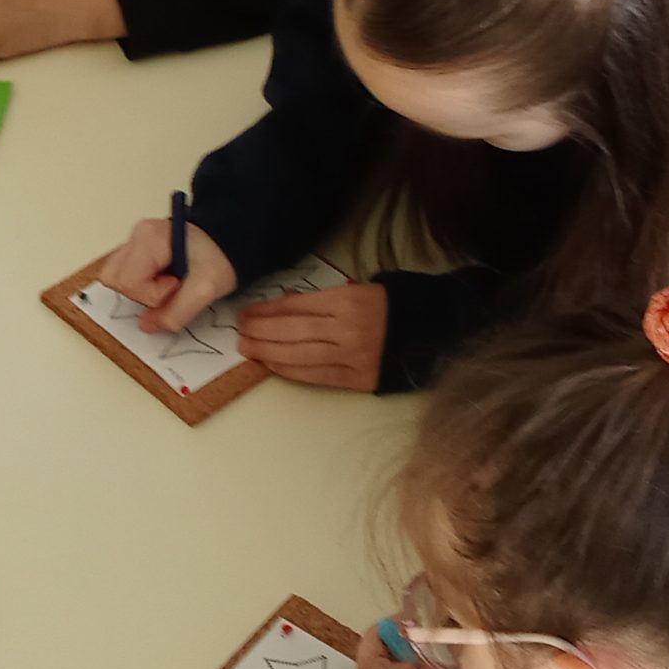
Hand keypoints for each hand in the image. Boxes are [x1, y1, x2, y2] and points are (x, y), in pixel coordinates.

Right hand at [97, 214, 236, 333]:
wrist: (227, 243)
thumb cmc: (219, 257)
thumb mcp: (205, 289)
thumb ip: (176, 312)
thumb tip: (146, 326)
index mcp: (149, 238)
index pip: (128, 280)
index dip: (151, 294)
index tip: (176, 286)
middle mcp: (135, 237)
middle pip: (115, 279)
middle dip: (142, 294)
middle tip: (171, 287)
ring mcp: (132, 242)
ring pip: (115, 278)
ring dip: (139, 291)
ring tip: (166, 284)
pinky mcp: (134, 251)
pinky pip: (123, 275)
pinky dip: (139, 286)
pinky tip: (160, 281)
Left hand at [235, 282, 387, 392]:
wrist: (427, 334)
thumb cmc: (387, 307)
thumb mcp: (356, 290)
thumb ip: (319, 299)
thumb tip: (282, 304)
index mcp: (349, 301)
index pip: (298, 307)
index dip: (268, 311)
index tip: (247, 312)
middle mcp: (349, 329)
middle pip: (294, 332)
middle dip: (262, 331)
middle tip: (241, 331)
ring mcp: (353, 356)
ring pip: (300, 356)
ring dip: (268, 352)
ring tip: (248, 348)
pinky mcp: (359, 379)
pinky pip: (317, 376)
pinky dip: (290, 370)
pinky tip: (272, 364)